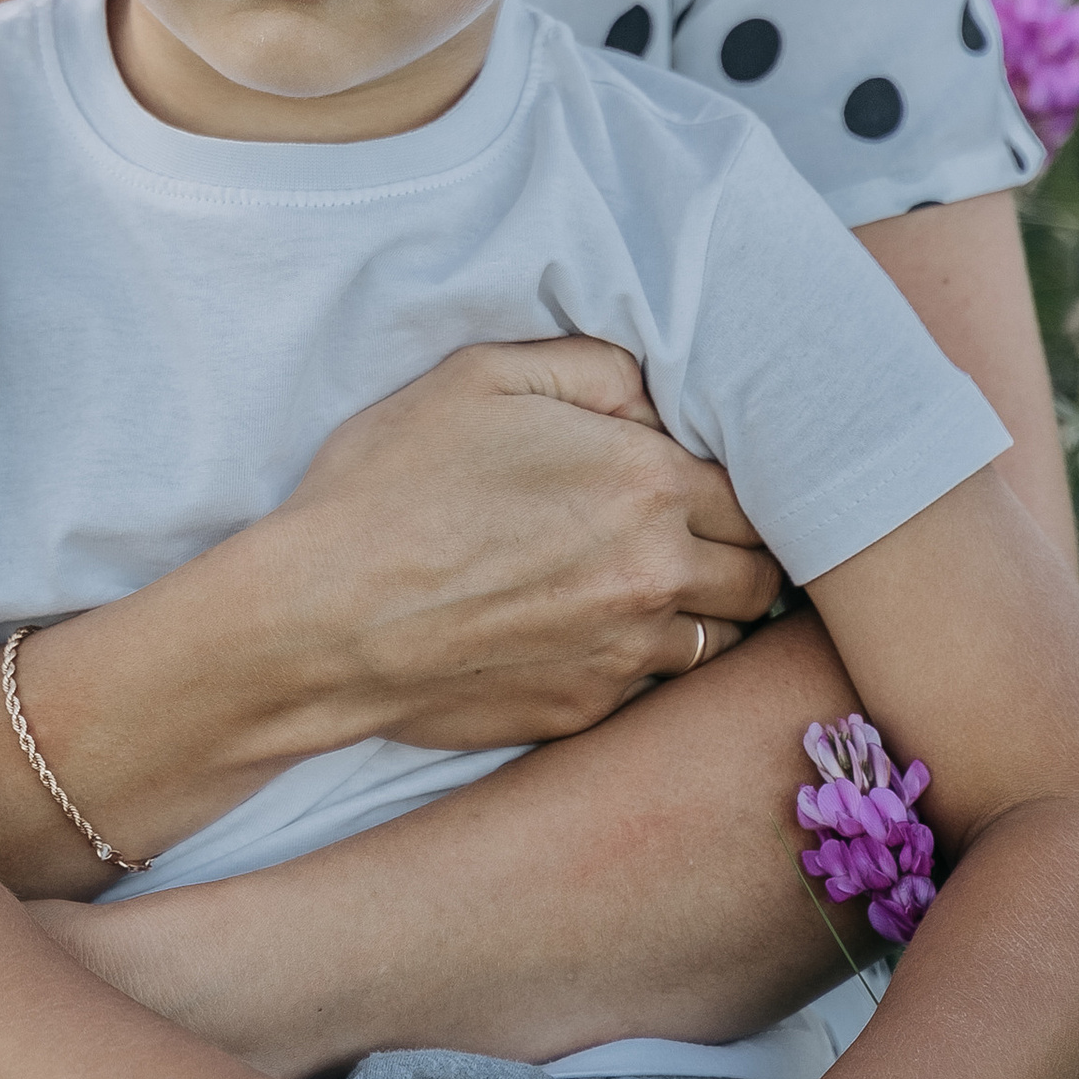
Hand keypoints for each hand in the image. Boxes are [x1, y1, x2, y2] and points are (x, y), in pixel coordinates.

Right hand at [254, 336, 783, 751]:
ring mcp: (624, 651)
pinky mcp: (586, 709)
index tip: (700, 475)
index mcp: (645, 479)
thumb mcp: (480, 378)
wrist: (319, 619)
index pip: (756, 486)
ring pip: (720, 637)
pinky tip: (588, 629)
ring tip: (648, 583)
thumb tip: (654, 394)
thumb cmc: (389, 484)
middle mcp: (654, 571)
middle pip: (759, 570)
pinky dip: (640, 657)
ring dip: (701, 608)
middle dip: (737, 548)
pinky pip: (652, 684)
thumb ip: (593, 369)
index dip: (734, 478)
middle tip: (691, 529)